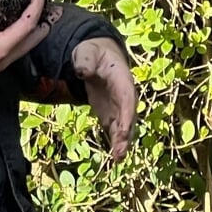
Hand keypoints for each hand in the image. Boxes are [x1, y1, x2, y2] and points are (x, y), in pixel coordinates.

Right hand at [0, 0, 49, 82]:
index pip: (27, 26)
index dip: (36, 7)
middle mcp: (0, 59)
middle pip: (32, 40)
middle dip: (44, 23)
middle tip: (54, 9)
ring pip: (24, 46)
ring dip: (34, 31)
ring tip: (41, 17)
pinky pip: (12, 47)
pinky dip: (21, 35)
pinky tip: (16, 26)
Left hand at [73, 37, 136, 160]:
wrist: (99, 58)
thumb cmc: (93, 53)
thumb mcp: (87, 52)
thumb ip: (85, 61)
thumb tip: (82, 71)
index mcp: (122, 80)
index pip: (127, 99)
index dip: (126, 115)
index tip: (123, 130)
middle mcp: (125, 96)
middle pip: (128, 117)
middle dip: (125, 134)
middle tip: (120, 151)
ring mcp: (119, 107)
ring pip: (124, 127)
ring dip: (121, 143)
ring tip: (118, 159)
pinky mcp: (111, 114)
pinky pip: (115, 130)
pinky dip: (115, 143)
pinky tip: (115, 158)